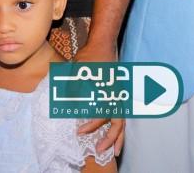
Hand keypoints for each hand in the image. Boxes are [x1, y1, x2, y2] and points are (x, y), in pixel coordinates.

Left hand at [74, 40, 123, 155]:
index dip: (91, 125)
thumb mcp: (77, 70)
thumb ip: (74, 88)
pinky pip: (120, 113)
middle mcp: (117, 94)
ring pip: (123, 119)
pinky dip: (117, 125)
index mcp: (108, 90)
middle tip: (100, 151)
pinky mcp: (117, 92)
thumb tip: (70, 106)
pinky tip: (112, 132)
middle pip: (119, 122)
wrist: (103, 41)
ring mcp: (119, 93)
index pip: (102, 115)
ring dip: (118, 136)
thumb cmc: (90, 55)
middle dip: (111, 139)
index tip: (79, 131)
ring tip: (115, 150)